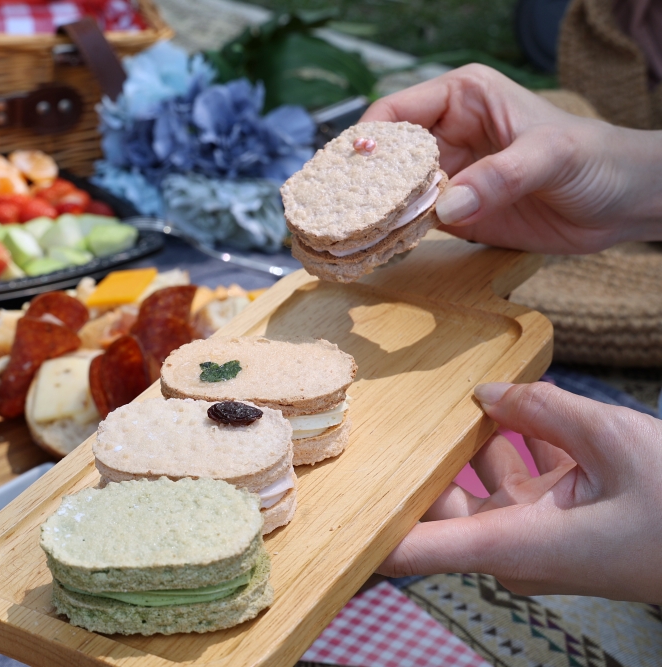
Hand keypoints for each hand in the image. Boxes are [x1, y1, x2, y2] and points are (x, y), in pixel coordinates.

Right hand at [361, 64, 661, 253]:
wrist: (626, 203)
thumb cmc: (597, 160)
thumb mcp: (552, 157)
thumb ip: (501, 177)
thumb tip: (449, 206)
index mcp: (464, 98)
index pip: (397, 111)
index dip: (370, 138)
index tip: (355, 170)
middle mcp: (448, 134)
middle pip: (386, 155)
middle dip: (364, 180)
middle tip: (343, 208)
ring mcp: (450, 175)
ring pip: (394, 191)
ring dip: (377, 211)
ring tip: (354, 231)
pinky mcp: (456, 213)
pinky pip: (415, 222)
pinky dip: (397, 234)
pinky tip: (383, 245)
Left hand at [377, 381, 661, 602]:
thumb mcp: (615, 442)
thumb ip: (543, 408)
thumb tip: (487, 390)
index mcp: (514, 544)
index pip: (414, 550)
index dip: (365, 533)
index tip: (326, 509)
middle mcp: (514, 549)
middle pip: (437, 504)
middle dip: (419, 458)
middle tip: (391, 411)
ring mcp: (534, 539)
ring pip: (474, 487)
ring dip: (466, 444)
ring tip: (448, 397)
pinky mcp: (555, 525)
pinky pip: (512, 482)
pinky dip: (509, 446)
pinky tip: (508, 405)